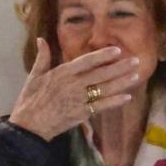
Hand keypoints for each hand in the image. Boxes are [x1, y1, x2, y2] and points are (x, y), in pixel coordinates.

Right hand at [9, 38, 138, 140]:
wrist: (29, 126)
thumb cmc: (29, 100)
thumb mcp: (33, 76)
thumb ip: (42, 57)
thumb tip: (41, 40)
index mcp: (62, 73)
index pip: (86, 61)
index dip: (103, 55)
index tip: (117, 50)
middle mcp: (72, 84)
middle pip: (100, 74)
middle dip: (119, 67)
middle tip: (136, 61)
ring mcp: (78, 100)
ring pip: (104, 89)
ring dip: (122, 82)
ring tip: (136, 75)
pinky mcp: (81, 114)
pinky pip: (101, 106)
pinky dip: (114, 102)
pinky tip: (127, 97)